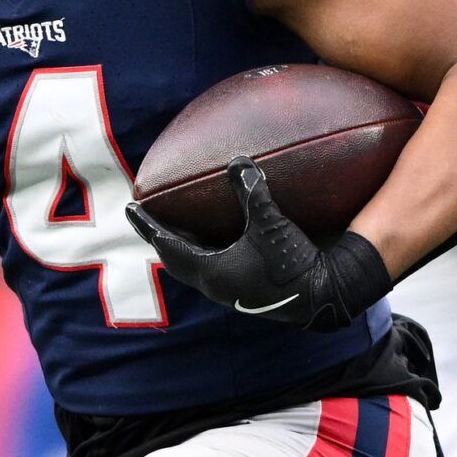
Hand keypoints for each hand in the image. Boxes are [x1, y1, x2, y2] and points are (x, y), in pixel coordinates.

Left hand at [123, 158, 389, 330]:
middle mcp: (215, 286)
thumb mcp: (271, 223)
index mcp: (210, 272)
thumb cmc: (293, 263)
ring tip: (178, 225)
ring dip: (183, 245)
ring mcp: (230, 291)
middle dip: (162, 235)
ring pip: (195, 266)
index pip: (167, 244)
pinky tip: (215, 240)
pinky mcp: (246, 290)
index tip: (131, 209)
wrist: (325, 296)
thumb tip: (238, 160)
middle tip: (149, 217)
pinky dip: (204, 251)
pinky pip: (213, 268)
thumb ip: (252, 190)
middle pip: (176, 258)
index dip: (148, 225)